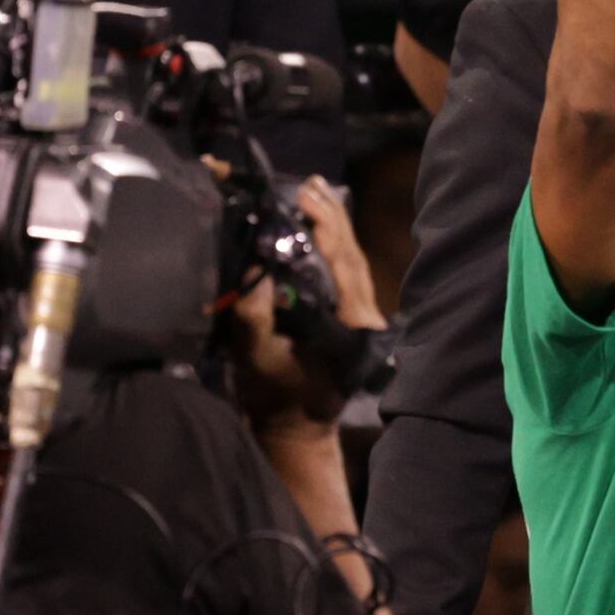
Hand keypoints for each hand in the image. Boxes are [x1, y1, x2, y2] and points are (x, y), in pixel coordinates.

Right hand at [229, 175, 384, 429]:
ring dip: (333, 221)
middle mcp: (361, 315)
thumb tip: (254, 272)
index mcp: (348, 323)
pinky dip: (333, 240)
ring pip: (351, 257)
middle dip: (329, 214)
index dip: (324, 226)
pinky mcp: (349, 315)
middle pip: (351, 252)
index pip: (342, 263)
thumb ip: (253, 319)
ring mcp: (359, 314)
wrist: (293, 431)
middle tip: (306, 183)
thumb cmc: (273, 398)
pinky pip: (345, 269)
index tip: (304, 197)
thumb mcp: (255, 359)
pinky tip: (319, 220)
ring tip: (313, 188)